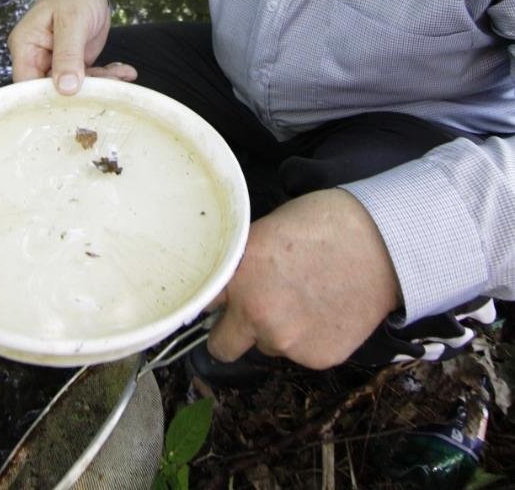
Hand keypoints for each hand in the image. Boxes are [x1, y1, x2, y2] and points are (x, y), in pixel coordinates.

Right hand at [7, 0, 136, 93]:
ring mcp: (57, 62)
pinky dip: (107, 76)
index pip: (27, 85)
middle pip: (52, 90)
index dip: (47, 98)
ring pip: (75, 87)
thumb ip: (68, 54)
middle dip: (81, 92)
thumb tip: (65, 88)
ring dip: (101, 84)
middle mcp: (37, 58)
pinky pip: (89, 78)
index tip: (73, 104)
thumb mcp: (72, 21)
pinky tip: (125, 72)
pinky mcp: (75, 63)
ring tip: (123, 76)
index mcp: (26, 47)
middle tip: (108, 89)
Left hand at [207, 189, 400, 369]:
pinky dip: (309, 337)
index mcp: (239, 276)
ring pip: (266, 346)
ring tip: (306, 297)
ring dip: (277, 330)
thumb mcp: (269, 229)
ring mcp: (287, 340)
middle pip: (221, 346)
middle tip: (253, 311)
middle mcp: (256, 313)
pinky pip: (300, 353)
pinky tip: (326, 309)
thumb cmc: (325, 224)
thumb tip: (230, 278)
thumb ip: (243, 262)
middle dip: (232, 333)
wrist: (382, 243)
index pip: (200, 304)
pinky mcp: (317, 357)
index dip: (209, 301)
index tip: (213, 303)